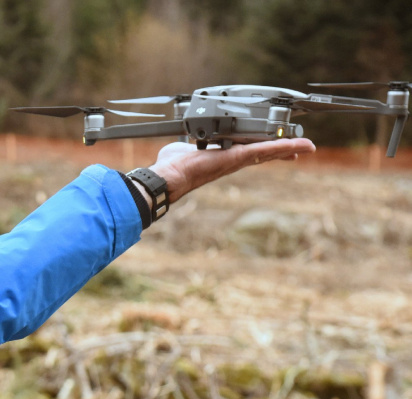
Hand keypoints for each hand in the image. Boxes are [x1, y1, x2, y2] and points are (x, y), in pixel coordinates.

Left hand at [149, 138, 315, 203]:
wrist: (170, 175)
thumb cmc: (174, 165)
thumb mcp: (187, 148)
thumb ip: (190, 144)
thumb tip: (183, 144)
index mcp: (225, 154)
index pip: (251, 150)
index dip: (266, 148)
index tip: (281, 146)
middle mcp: (234, 159)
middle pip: (265, 152)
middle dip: (285, 150)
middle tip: (303, 148)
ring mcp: (237, 160)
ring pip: (268, 151)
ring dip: (289, 148)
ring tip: (307, 146)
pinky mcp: (237, 157)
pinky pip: (263, 150)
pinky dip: (281, 147)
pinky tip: (296, 146)